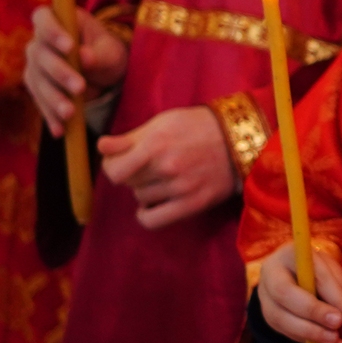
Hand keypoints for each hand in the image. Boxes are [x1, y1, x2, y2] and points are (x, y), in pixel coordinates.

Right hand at [25, 6, 127, 135]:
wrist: (105, 72)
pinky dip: (50, 116)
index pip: (43, 18)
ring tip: (70, 113)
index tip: (70, 47)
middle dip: (60, 72)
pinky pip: (40, 102)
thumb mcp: (111, 51)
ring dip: (53, 98)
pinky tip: (60, 130)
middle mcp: (40, 42)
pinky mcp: (37, 87)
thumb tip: (84, 57)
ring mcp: (35, 66)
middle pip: (40, 55)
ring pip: (37, 81)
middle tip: (80, 87)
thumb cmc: (108, 52)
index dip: (52, 31)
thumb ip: (98, 54)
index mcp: (59, 21)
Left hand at [98, 105, 236, 228]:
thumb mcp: (163, 122)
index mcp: (155, 144)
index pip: (113, 170)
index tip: (121, 160)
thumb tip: (101, 146)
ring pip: (141, 198)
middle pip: (127, 183)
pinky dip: (146, 214)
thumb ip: (130, 137)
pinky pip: (153, 220)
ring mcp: (180, 188)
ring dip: (145, 190)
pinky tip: (152, 205)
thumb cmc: (198, 126)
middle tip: (148, 165)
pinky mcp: (192, 204)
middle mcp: (166, 168)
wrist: (240, 139)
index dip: (113, 165)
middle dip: (133, 174)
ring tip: (161, 178)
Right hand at [256, 240, 341, 342]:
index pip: (310, 273)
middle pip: (285, 294)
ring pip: (281, 318)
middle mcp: (271, 274)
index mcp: (290, 254)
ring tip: (335, 341)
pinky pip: (284, 331)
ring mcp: (265, 297)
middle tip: (338, 325)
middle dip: (314, 312)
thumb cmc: (319, 270)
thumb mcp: (331, 272)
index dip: (332, 296)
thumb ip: (339, 291)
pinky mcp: (268, 317)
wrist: (296, 275)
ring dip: (311, 333)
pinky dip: (307, 340)